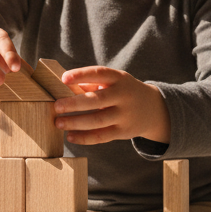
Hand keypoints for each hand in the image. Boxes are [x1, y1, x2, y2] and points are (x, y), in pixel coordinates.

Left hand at [53, 66, 170, 145]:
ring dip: (76, 123)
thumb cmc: (123, 92)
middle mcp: (123, 96)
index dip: (81, 75)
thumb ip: (91, 84)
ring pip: (97, 120)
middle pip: (97, 100)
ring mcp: (125, 115)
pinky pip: (102, 136)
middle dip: (74, 103)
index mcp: (119, 78)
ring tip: (59, 123)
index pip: (99, 73)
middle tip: (56, 106)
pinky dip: (84, 138)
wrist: (153, 109)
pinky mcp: (124, 132)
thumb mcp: (114, 82)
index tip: (63, 78)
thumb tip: (64, 89)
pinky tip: (71, 137)